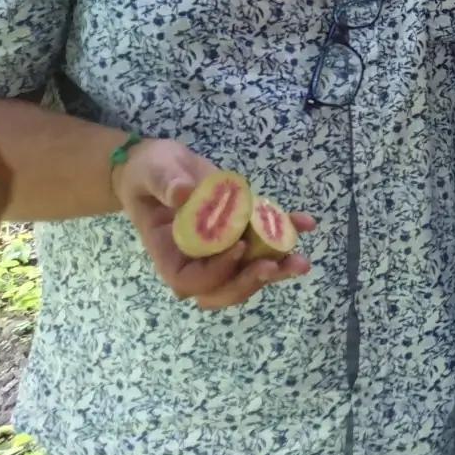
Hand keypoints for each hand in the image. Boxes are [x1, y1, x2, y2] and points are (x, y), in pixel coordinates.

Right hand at [112, 138, 315, 310]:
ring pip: (246, 271)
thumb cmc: (149, 172)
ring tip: (300, 262)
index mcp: (170, 251)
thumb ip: (165, 183)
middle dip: (250, 282)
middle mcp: (196, 257)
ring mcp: (220, 247)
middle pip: (221, 288)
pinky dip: (286, 233)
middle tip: (275, 266)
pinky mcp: (239, 229)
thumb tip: (183, 193)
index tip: (238, 248)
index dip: (216, 273)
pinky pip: (263, 240)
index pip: (190, 280)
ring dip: (276, 269)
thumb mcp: (153, 171)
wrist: (162, 166)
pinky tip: (306, 222)